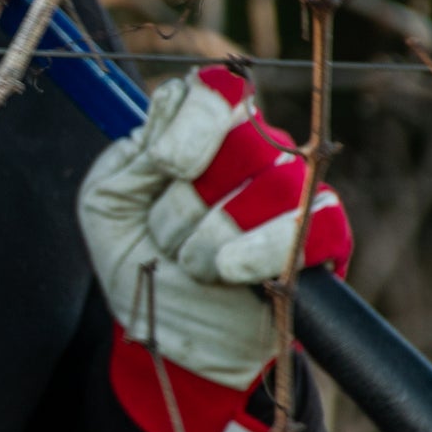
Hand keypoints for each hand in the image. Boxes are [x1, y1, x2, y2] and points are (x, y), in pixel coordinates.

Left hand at [78, 64, 350, 431]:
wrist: (175, 342)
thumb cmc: (141, 265)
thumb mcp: (105, 207)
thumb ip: (128, 158)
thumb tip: (167, 126)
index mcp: (202, 133)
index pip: (218, 89)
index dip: (194, 120)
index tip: (165, 163)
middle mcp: (256, 151)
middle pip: (243, 139)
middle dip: (188, 201)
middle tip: (167, 237)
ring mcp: (295, 192)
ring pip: (271, 186)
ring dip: (212, 238)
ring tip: (192, 266)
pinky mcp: (326, 238)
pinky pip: (313, 224)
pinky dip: (261, 252)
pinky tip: (232, 273)